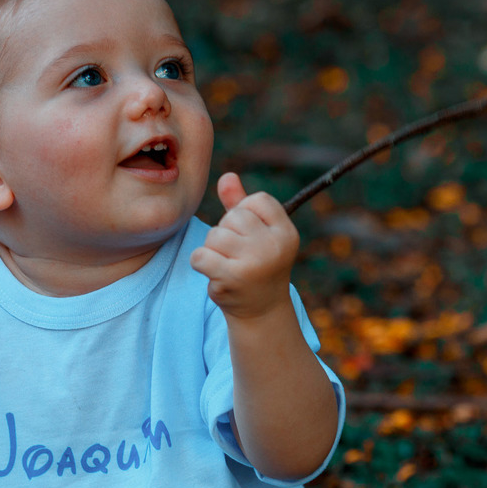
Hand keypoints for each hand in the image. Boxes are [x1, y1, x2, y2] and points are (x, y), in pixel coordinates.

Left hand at [189, 172, 299, 318]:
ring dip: (213, 249)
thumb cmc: (258, 265)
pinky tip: (215, 274)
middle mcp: (274, 246)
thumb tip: (226, 176)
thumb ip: (241, 203)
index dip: (246, 213)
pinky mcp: (232, 278)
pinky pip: (200, 255)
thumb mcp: (257, 233)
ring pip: (214, 235)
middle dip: (227, 232)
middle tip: (238, 254)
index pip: (258, 200)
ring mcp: (254, 262)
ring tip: (227, 264)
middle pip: (233, 216)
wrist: (261, 312)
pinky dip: (200, 263)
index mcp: (286, 232)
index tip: (252, 235)